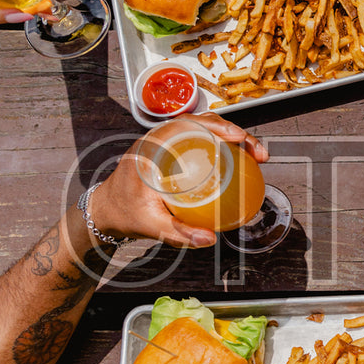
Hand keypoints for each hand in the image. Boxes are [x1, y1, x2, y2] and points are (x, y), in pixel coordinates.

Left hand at [93, 112, 269, 247]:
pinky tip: (241, 163)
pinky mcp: (175, 154)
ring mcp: (168, 145)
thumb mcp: (150, 225)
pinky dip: (223, 148)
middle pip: (202, 124)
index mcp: (150, 148)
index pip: (185, 124)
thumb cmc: (124, 215)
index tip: (239, 138)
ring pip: (205, 131)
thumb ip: (178, 233)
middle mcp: (159, 140)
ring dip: (232, 138)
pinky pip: (202, 144)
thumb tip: (210, 239)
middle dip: (234, 132)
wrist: (107, 212)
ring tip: (255, 155)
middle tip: (257, 152)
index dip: (215, 125)